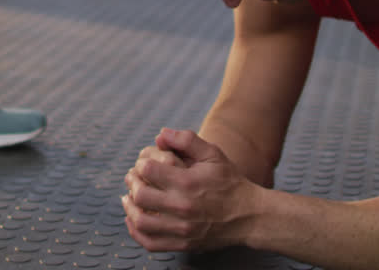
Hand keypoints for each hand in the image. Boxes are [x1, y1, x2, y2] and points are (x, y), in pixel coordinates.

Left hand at [122, 128, 259, 252]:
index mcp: (188, 182)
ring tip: (129, 198)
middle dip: (132, 183)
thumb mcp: (213, 154)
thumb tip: (160, 135)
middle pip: (141, 195)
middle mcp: (183, 206)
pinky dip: (135, 231)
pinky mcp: (183, 243)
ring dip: (129, 208)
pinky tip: (134, 219)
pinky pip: (150, 242)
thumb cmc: (229, 182)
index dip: (141, 163)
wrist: (249, 216)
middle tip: (132, 178)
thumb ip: (186, 140)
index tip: (144, 163)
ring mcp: (182, 228)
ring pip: (141, 220)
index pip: (149, 170)